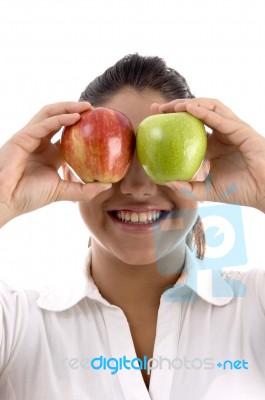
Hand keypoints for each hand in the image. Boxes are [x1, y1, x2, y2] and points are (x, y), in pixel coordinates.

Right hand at [0, 102, 111, 226]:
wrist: (6, 201)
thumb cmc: (29, 196)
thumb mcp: (63, 191)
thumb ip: (84, 189)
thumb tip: (108, 185)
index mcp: (49, 154)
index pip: (67, 134)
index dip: (82, 127)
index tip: (100, 124)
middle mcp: (40, 142)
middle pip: (58, 118)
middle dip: (75, 110)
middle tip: (95, 109)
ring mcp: (30, 138)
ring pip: (49, 114)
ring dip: (68, 108)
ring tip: (87, 107)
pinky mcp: (22, 137)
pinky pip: (42, 124)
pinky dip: (59, 119)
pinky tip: (75, 117)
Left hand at [151, 98, 264, 211]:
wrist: (263, 192)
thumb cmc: (239, 191)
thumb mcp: (206, 191)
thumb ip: (187, 188)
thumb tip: (165, 182)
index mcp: (213, 145)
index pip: (189, 128)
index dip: (173, 122)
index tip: (153, 122)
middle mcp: (221, 134)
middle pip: (197, 113)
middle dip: (176, 107)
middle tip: (155, 109)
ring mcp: (231, 129)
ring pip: (209, 108)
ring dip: (189, 103)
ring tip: (171, 106)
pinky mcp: (241, 130)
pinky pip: (220, 117)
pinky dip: (203, 111)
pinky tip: (188, 108)